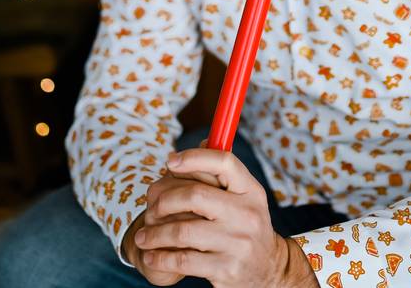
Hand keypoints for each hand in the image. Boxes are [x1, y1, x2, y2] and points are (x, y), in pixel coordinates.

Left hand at [131, 146, 318, 287]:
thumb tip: (204, 139)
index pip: (224, 162)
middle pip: (195, 195)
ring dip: (155, 234)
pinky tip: (152, 257)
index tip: (169, 161)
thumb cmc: (244, 226)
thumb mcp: (243, 198)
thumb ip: (222, 174)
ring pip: (182, 231)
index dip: (194, 157)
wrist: (268, 271)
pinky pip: (183, 260)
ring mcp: (238, 243)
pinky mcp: (226, 269)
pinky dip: (161, 258)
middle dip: (164, 201)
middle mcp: (248, 215)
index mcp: (251, 191)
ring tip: (142, 238)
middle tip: (150, 209)